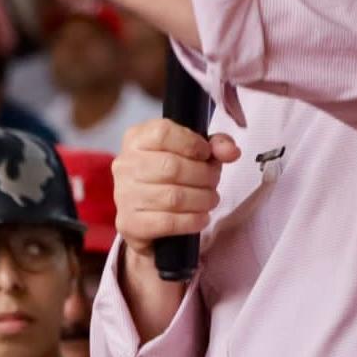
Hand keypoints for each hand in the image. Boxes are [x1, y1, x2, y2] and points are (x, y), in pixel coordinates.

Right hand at [113, 119, 240, 257]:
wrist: (146, 218)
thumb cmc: (170, 177)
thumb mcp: (192, 153)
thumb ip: (215, 145)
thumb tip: (231, 151)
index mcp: (137, 139)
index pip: (163, 133)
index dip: (192, 143)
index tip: (206, 154)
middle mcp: (125, 164)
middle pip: (172, 167)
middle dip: (204, 176)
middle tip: (214, 182)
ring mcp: (125, 195)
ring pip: (173, 197)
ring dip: (202, 199)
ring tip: (210, 199)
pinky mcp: (130, 223)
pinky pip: (168, 222)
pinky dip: (193, 220)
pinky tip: (201, 217)